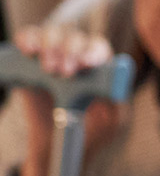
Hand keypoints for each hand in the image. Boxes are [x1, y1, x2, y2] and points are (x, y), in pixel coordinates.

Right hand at [11, 24, 123, 175]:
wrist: (56, 142)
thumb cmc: (90, 129)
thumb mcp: (110, 121)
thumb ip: (115, 105)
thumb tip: (116, 90)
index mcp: (100, 65)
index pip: (99, 48)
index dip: (93, 52)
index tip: (86, 65)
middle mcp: (76, 54)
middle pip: (75, 38)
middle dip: (71, 52)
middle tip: (65, 73)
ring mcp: (52, 53)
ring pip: (53, 33)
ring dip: (51, 46)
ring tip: (49, 69)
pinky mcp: (29, 58)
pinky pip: (28, 36)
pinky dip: (28, 38)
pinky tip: (29, 51)